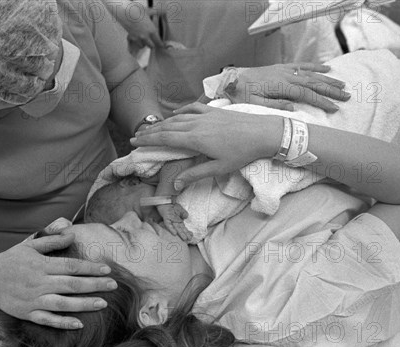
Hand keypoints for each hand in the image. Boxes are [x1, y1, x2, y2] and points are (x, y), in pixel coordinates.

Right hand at [0, 233, 116, 328]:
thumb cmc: (10, 260)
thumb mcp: (30, 245)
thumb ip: (52, 240)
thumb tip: (72, 232)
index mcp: (41, 264)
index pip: (71, 266)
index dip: (90, 268)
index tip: (107, 269)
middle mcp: (39, 282)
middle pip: (71, 285)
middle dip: (94, 285)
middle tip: (113, 285)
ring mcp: (33, 300)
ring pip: (62, 303)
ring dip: (83, 304)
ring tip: (102, 303)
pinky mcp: (27, 313)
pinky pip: (47, 320)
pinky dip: (62, 322)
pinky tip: (79, 324)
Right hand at [118, 6, 163, 48]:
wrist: (125, 13)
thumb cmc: (137, 11)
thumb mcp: (149, 11)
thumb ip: (158, 12)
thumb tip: (164, 11)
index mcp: (151, 31)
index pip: (158, 42)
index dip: (161, 44)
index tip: (162, 45)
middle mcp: (145, 36)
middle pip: (151, 46)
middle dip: (152, 44)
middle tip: (153, 41)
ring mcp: (137, 38)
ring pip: (143, 46)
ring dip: (144, 44)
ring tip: (144, 39)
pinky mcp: (131, 38)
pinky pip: (135, 43)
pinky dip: (137, 42)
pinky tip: (137, 37)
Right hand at [130, 103, 281, 187]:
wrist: (264, 133)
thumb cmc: (243, 153)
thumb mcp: (219, 168)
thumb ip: (195, 174)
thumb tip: (176, 185)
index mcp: (195, 139)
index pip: (165, 139)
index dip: (148, 140)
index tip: (135, 141)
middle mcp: (196, 124)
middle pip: (167, 127)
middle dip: (150, 132)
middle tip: (136, 135)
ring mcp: (205, 115)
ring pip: (178, 117)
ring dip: (163, 122)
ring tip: (152, 127)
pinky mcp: (214, 111)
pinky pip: (192, 108)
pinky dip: (181, 111)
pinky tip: (176, 114)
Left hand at [157, 203, 192, 240]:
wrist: (164, 201)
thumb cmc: (171, 206)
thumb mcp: (180, 209)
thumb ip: (183, 213)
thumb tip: (186, 217)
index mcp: (179, 221)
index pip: (184, 227)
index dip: (187, 232)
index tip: (192, 236)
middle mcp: (175, 222)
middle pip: (181, 229)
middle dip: (186, 234)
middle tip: (189, 240)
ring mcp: (171, 220)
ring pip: (176, 228)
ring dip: (181, 234)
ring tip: (185, 238)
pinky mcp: (166, 218)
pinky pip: (169, 224)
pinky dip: (171, 229)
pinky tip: (174, 233)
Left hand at [217, 64, 350, 112]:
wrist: (230, 80)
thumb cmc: (240, 95)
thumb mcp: (254, 104)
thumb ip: (274, 105)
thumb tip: (294, 107)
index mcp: (280, 86)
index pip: (307, 94)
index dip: (322, 101)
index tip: (335, 108)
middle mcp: (285, 76)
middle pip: (313, 83)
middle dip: (331, 90)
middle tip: (347, 97)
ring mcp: (284, 70)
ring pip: (310, 74)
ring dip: (327, 79)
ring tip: (342, 85)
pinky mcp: (280, 68)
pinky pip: (301, 66)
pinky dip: (314, 67)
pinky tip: (326, 68)